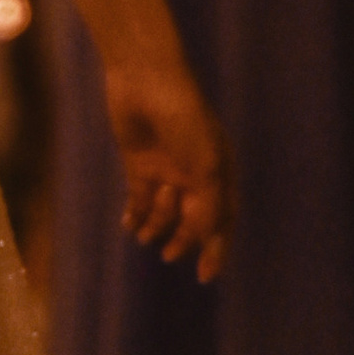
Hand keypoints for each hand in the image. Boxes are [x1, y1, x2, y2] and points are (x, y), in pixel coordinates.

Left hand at [99, 52, 231, 279]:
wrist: (146, 78)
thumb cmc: (184, 116)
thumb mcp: (205, 164)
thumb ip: (208, 202)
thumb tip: (206, 236)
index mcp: (220, 172)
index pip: (223, 219)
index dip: (216, 248)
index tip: (206, 276)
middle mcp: (195, 173)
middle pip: (193, 219)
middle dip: (183, 240)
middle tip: (167, 255)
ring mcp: (166, 168)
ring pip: (164, 212)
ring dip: (156, 227)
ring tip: (145, 235)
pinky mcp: (139, 163)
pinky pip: (139, 198)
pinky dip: (135, 215)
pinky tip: (130, 226)